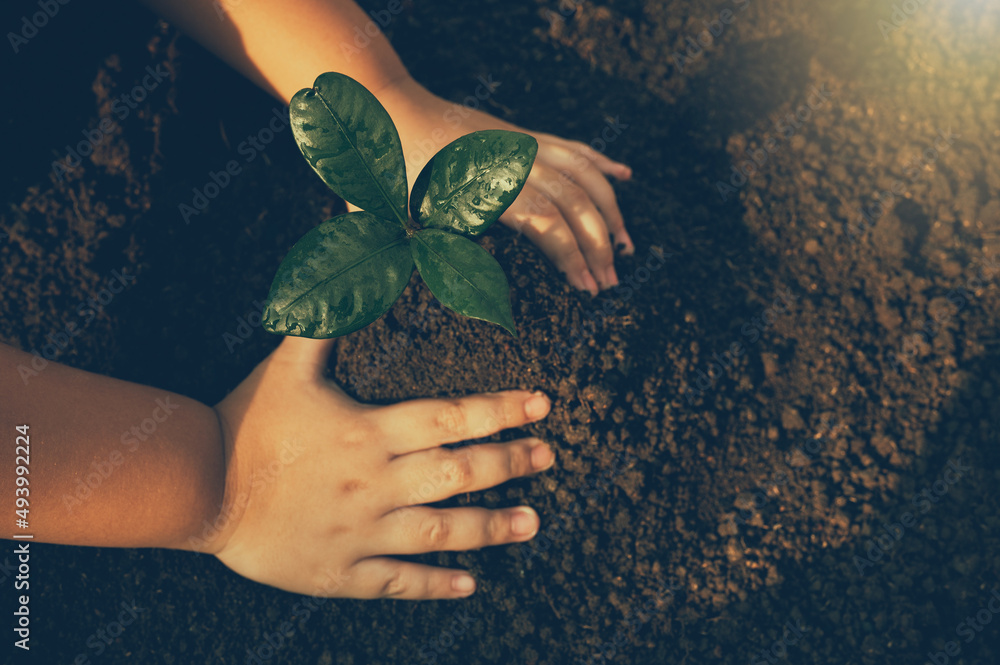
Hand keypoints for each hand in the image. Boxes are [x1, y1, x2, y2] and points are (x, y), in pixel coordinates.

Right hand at [207, 336, 554, 599]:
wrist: (198, 487)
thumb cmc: (245, 421)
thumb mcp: (287, 366)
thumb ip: (324, 325)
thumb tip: (344, 273)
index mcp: (369, 432)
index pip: (451, 418)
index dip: (501, 411)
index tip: (540, 405)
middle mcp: (376, 482)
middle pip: (458, 472)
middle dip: (509, 463)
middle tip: (547, 457)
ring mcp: (361, 531)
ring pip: (440, 530)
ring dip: (491, 527)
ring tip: (533, 521)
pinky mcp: (340, 571)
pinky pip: (397, 580)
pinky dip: (435, 584)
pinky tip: (470, 583)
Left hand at [373, 76, 634, 295]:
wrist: (392, 107)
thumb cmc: (394, 171)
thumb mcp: (408, 221)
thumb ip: (436, 254)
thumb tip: (473, 288)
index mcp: (486, 184)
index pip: (546, 222)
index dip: (571, 256)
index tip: (585, 288)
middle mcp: (513, 161)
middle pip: (573, 203)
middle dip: (597, 245)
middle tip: (610, 284)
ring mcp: (524, 144)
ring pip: (584, 174)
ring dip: (610, 211)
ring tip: (627, 246)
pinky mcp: (524, 135)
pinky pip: (574, 147)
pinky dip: (602, 164)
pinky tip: (626, 177)